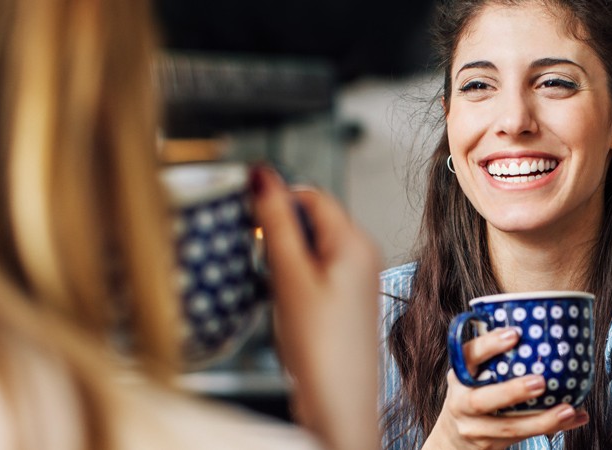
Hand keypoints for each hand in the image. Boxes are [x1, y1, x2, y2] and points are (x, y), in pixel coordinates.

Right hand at [251, 166, 381, 449]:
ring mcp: (356, 280)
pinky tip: (288, 310)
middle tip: (265, 266)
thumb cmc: (321, 349)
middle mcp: (362, 256)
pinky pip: (313, 275)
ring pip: (309, 249)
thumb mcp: (289, 276)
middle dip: (279, 235)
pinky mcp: (346, 303)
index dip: (276, 202)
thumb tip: (263, 174)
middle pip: (310, 221)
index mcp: (354, 241)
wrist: (339, 405)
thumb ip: (275, 223)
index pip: (310, 195)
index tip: (250, 222)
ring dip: (284, 262)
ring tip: (279, 294)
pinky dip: (293, 283)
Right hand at [423, 328, 589, 449]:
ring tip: (568, 409)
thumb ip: (498, 355)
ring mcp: (474, 427)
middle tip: (540, 382)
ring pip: (508, 427)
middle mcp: (461, 401)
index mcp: (460, 374)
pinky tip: (573, 419)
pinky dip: (551, 428)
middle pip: (482, 400)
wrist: (454, 437)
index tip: (514, 334)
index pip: (469, 356)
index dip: (489, 344)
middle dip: (512, 392)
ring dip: (541, 420)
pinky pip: (522, 439)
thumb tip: (549, 329)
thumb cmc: (474, 392)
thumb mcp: (476, 371)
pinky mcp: (489, 444)